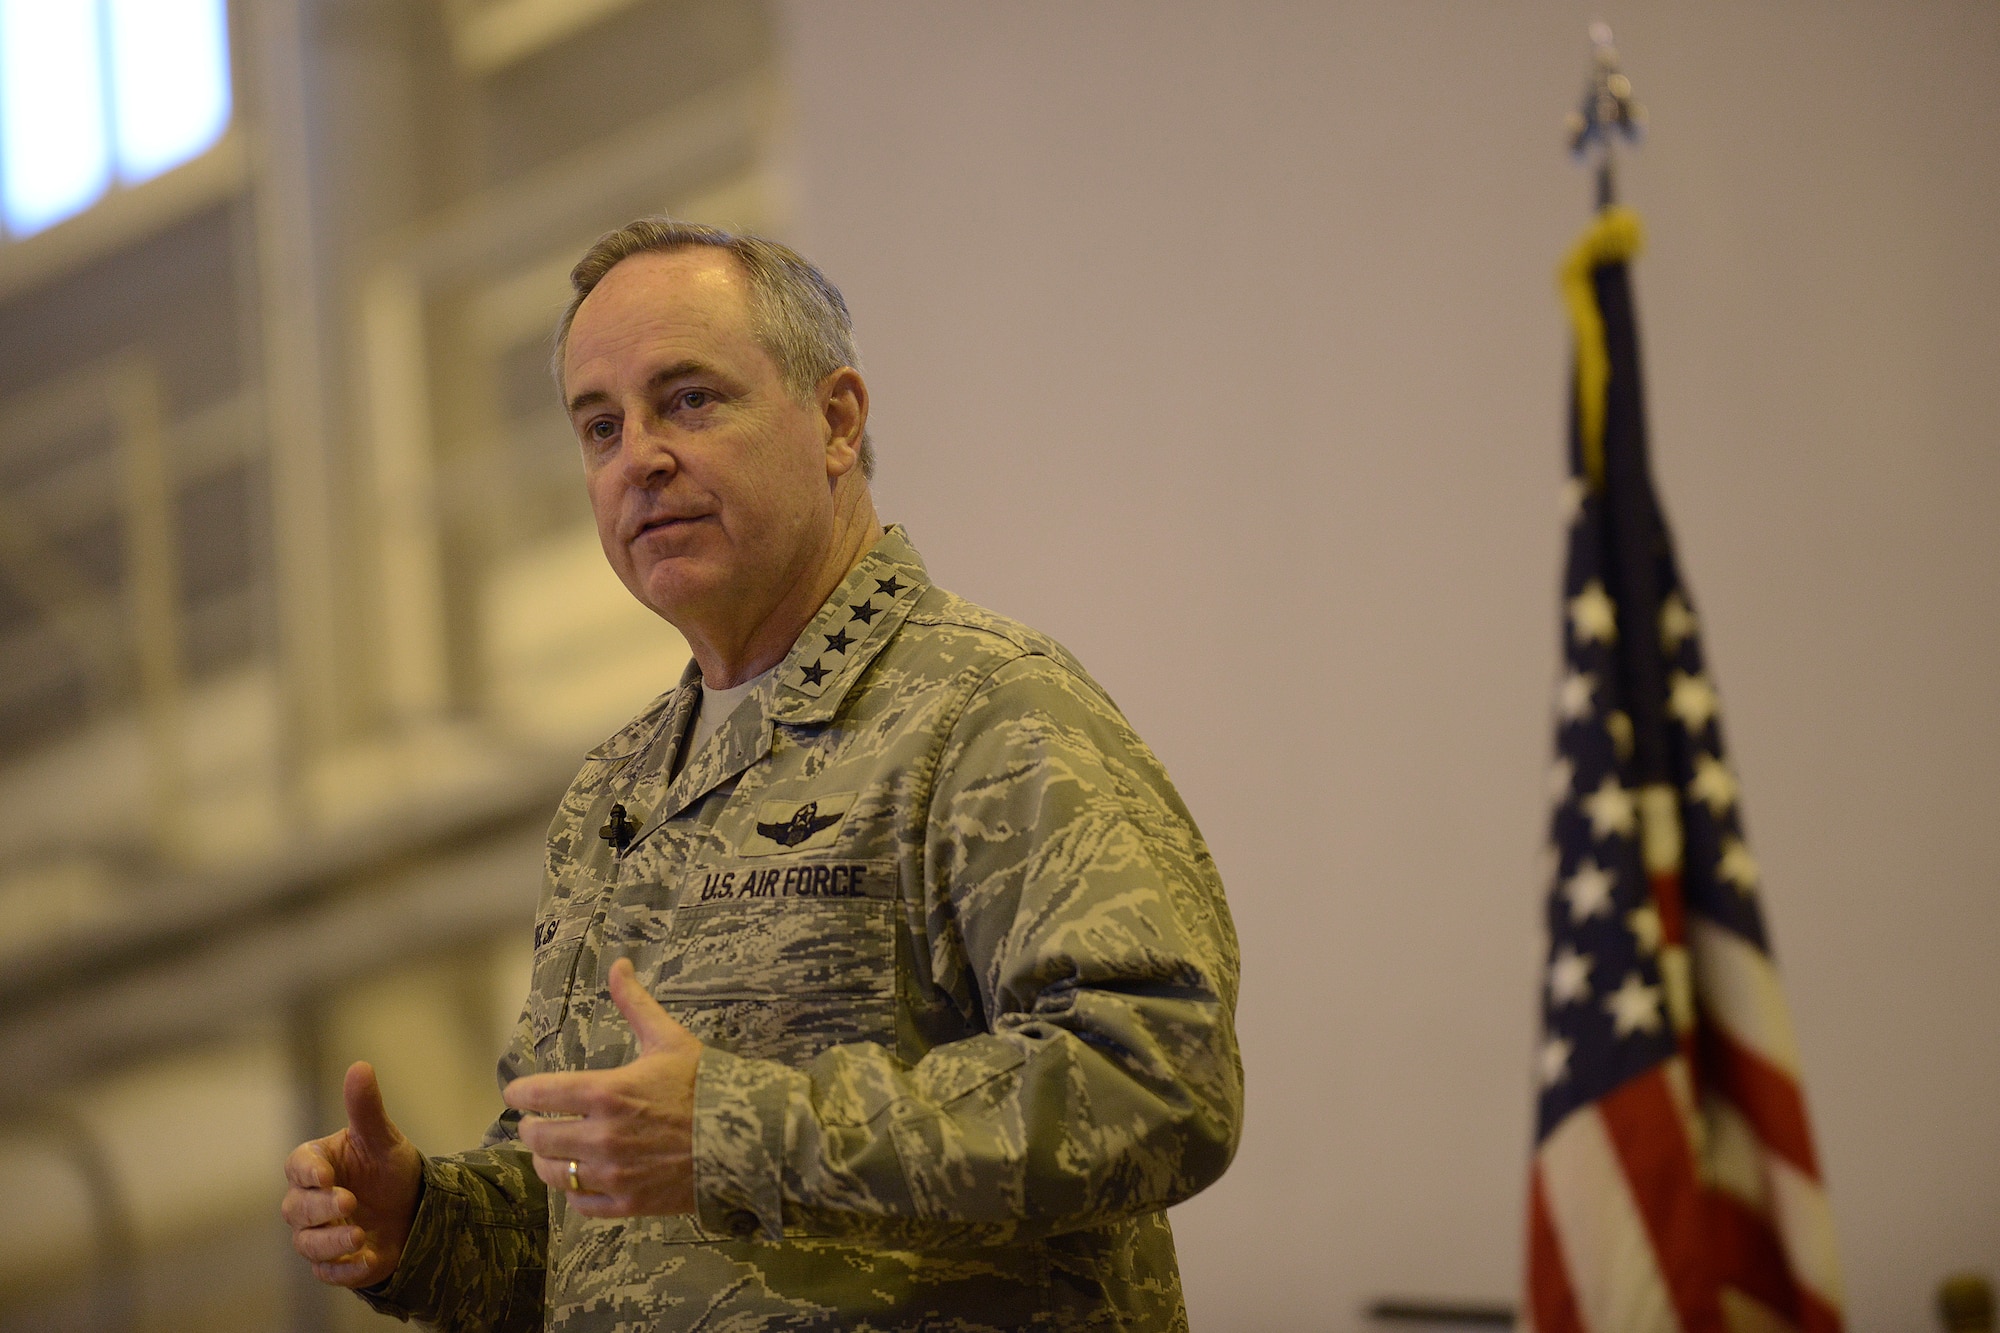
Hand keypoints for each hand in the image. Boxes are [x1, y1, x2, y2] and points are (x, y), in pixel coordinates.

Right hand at [280, 1061, 422, 1287]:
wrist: (415, 1208)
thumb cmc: (389, 1167)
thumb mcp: (382, 1138)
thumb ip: (366, 1108)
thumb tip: (360, 1066)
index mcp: (317, 1164)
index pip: (297, 1166)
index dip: (307, 1171)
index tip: (326, 1175)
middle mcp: (310, 1200)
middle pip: (296, 1208)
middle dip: (320, 1207)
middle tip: (348, 1201)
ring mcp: (319, 1233)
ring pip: (307, 1243)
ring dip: (330, 1241)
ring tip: (360, 1234)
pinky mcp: (335, 1262)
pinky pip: (327, 1272)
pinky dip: (345, 1270)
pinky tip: (367, 1261)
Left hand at [505, 956, 702, 1217]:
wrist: (747, 1136)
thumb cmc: (706, 1084)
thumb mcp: (670, 1039)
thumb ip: (636, 1004)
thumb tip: (618, 964)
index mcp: (607, 1092)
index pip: (538, 1094)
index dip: (520, 1093)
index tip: (517, 1093)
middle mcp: (602, 1136)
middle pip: (538, 1138)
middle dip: (532, 1127)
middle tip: (537, 1121)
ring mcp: (614, 1173)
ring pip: (554, 1174)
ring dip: (547, 1161)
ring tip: (554, 1152)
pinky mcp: (628, 1202)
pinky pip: (581, 1203)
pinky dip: (576, 1191)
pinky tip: (582, 1178)